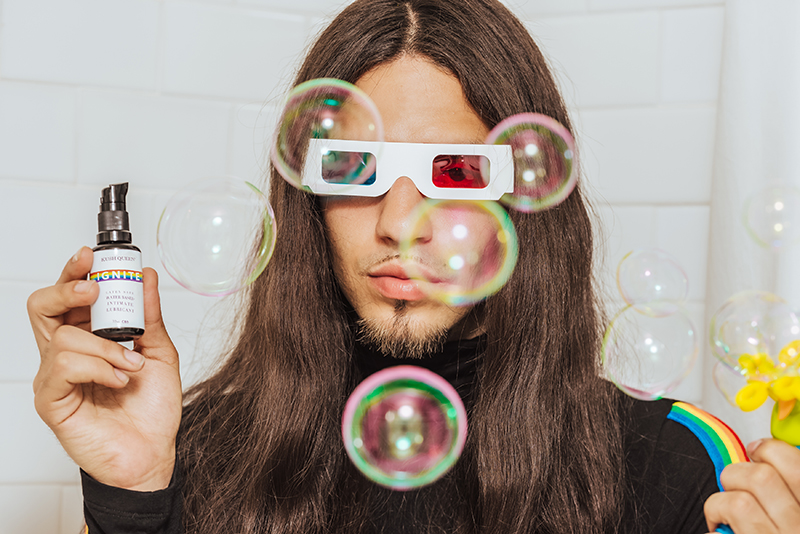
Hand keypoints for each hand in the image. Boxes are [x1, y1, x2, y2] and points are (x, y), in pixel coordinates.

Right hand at [28, 247, 182, 490]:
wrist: (153, 453)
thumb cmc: (151, 410)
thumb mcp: (159, 353)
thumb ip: (150, 317)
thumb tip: (147, 277)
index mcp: (89, 338)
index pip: (68, 297)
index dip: (74, 272)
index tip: (91, 256)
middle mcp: (66, 354)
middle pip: (43, 307)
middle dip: (67, 288)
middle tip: (94, 289)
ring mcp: (55, 377)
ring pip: (62, 336)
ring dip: (105, 346)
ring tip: (130, 366)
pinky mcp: (52, 400)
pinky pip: (64, 368)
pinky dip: (98, 368)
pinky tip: (118, 381)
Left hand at [704, 439, 799, 532]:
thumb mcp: (796, 511)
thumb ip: (788, 488)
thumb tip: (762, 456)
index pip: (795, 466)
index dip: (769, 449)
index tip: (755, 450)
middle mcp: (798, 529)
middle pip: (761, 478)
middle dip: (736, 474)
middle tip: (732, 485)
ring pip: (737, 503)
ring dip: (720, 503)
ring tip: (722, 513)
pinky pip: (718, 533)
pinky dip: (712, 524)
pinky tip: (719, 531)